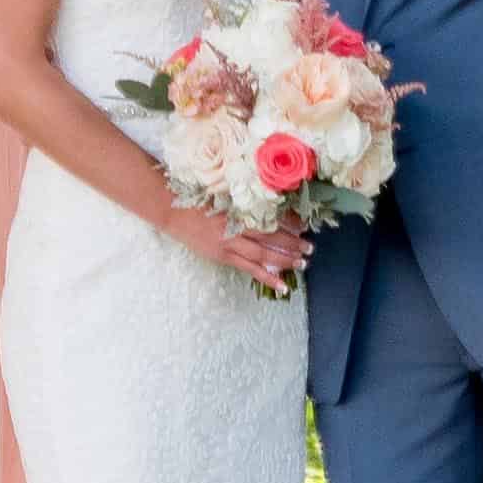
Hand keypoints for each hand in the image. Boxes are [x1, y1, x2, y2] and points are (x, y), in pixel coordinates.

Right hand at [159, 198, 311, 288]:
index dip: (288, 223)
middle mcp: (236, 227)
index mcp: (237, 210)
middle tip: (310, 248)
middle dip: (292, 244)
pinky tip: (282, 286)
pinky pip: (249, 269)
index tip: (304, 225)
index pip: (269, 218)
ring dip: (284, 260)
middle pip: (269, 238)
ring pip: (262, 255)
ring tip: (302, 264)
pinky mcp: (223, 256)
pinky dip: (266, 277)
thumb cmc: (198, 200)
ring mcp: (229, 244)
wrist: (172, 212)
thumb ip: (244, 204)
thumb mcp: (224, 197)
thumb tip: (268, 208)